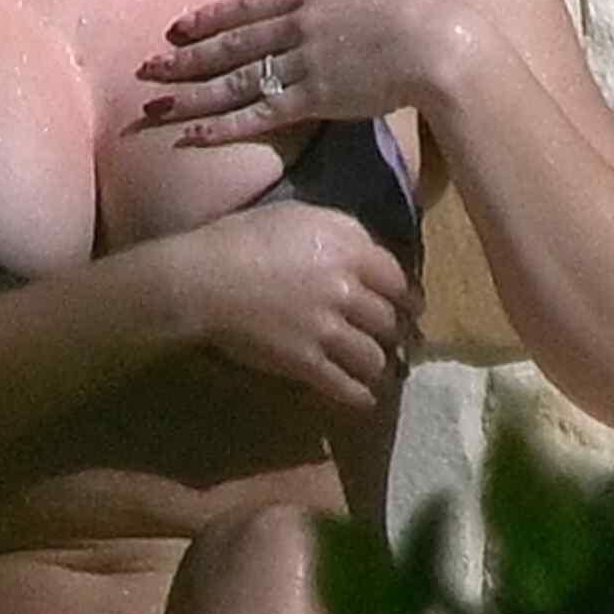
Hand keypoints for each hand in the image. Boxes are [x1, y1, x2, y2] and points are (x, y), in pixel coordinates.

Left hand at [135, 0, 448, 145]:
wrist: (437, 41)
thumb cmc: (422, 19)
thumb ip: (346, 9)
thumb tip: (340, 17)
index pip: (247, 5)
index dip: (210, 17)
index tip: (179, 26)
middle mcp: (296, 26)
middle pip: (227, 44)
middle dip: (184, 57)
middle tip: (146, 68)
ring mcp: (301, 62)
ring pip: (231, 80)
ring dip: (189, 93)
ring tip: (153, 102)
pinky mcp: (312, 98)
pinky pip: (255, 115)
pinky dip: (220, 127)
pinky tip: (191, 136)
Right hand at [185, 202, 422, 410]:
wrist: (202, 279)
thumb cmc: (241, 237)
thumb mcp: (297, 214)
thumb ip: (340, 230)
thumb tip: (364, 248)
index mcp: (348, 249)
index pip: (396, 278)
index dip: (407, 296)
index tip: (411, 306)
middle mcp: (346, 290)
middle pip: (389, 320)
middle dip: (397, 333)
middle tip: (399, 341)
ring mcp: (328, 330)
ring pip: (373, 356)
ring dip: (380, 365)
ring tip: (381, 371)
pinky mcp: (306, 362)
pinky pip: (345, 385)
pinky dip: (359, 395)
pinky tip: (364, 399)